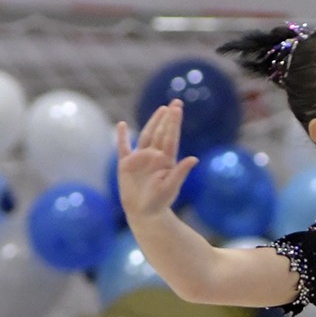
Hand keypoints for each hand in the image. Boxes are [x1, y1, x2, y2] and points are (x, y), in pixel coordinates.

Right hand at [115, 100, 198, 219]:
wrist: (145, 214)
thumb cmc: (160, 202)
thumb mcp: (171, 187)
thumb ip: (180, 172)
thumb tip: (194, 158)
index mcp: (166, 160)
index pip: (170, 137)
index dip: (173, 123)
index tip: (177, 108)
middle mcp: (154, 156)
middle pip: (161, 133)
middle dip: (168, 118)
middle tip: (175, 103)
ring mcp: (140, 159)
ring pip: (146, 135)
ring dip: (153, 122)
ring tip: (161, 109)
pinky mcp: (126, 165)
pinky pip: (123, 147)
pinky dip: (122, 137)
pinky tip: (121, 125)